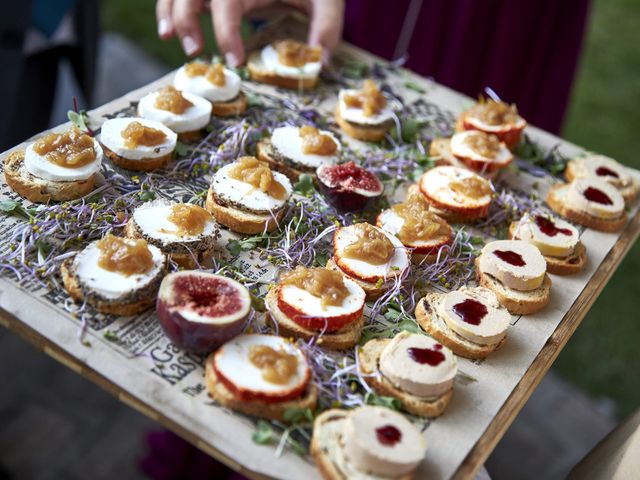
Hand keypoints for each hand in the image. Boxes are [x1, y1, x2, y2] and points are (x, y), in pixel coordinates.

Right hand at [155, 0, 343, 65]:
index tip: (235, 61)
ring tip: (173, 40)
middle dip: (187, 19)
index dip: (227, 31)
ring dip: (170, 13)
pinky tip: (168, 31)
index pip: (228, 1)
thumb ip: (326, 25)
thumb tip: (319, 61)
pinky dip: (167, 9)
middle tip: (196, 51)